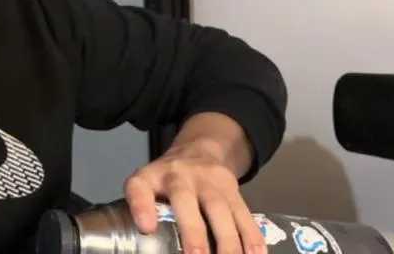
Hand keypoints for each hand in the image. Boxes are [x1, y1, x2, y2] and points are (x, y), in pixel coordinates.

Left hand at [123, 140, 265, 253]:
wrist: (199, 151)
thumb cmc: (166, 178)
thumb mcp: (144, 183)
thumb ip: (140, 204)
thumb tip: (147, 230)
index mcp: (153, 177)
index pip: (140, 187)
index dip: (142, 206)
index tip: (147, 227)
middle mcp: (182, 176)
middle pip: (188, 202)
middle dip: (194, 233)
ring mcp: (211, 183)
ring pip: (222, 211)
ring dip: (229, 242)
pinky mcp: (235, 191)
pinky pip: (245, 216)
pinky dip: (253, 239)